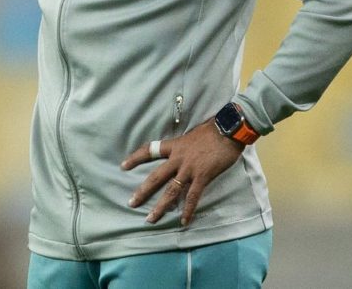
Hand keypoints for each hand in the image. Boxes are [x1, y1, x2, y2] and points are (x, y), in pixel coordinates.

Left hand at [121, 119, 243, 226]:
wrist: (228, 130)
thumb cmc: (212, 130)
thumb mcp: (192, 134)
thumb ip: (184, 144)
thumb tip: (182, 148)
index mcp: (175, 146)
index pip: (150, 150)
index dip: (136, 157)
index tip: (123, 165)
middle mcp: (178, 158)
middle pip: (156, 176)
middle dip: (143, 191)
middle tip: (131, 202)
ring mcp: (189, 169)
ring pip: (171, 190)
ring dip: (160, 206)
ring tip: (150, 219)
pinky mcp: (203, 176)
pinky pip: (193, 196)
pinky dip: (188, 210)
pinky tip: (184, 221)